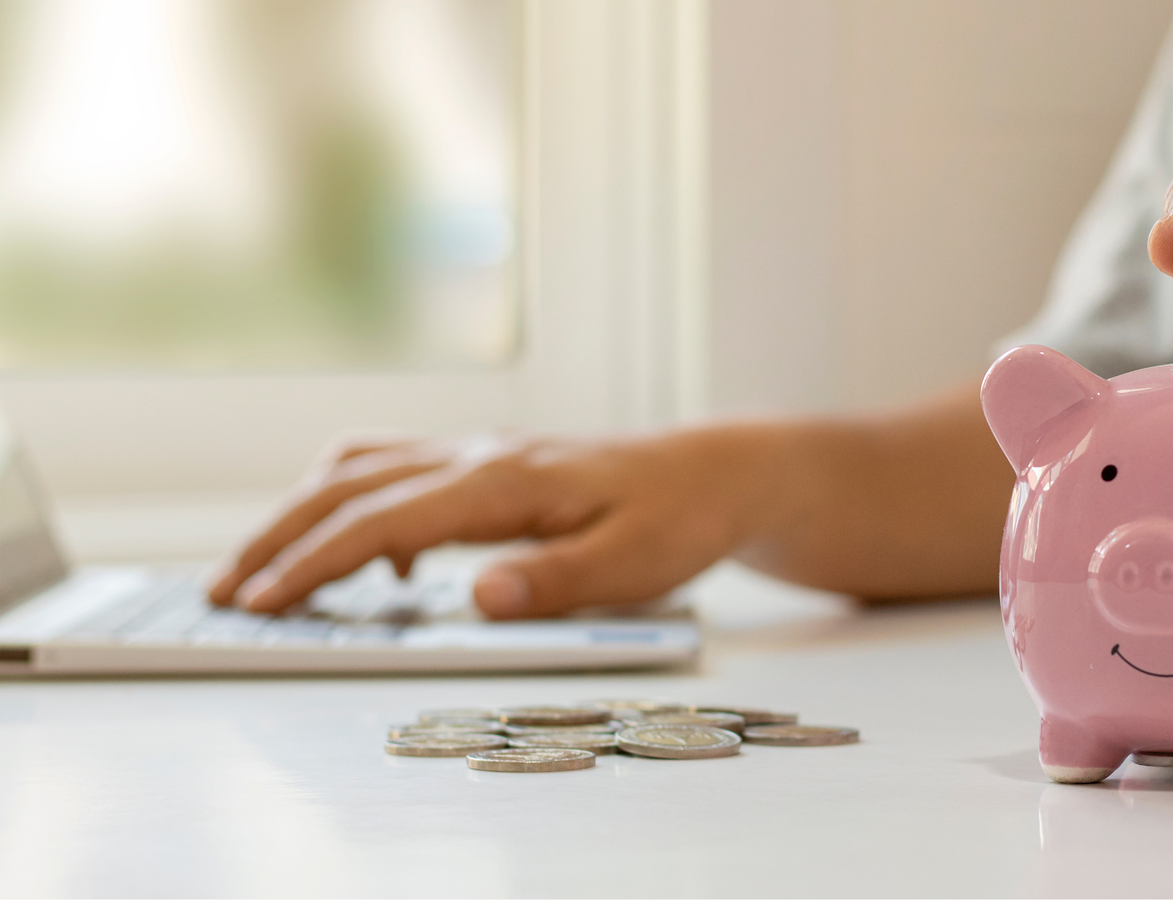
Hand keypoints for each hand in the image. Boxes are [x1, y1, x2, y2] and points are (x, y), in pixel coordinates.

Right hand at [207, 427, 785, 617]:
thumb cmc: (679, 517)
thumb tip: (475, 597)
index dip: (315, 563)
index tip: (261, 602)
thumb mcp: (633, 563)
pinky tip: (380, 563)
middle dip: (279, 536)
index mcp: (503, 480)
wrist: (717, 472)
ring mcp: (481, 453)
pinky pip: (400, 471)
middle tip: (224, 590)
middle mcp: (479, 455)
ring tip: (266, 568)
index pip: (383, 521)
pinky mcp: (491, 464)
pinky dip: (360, 506)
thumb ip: (553, 581)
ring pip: (365, 468)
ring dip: (305, 512)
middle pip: (349, 485)